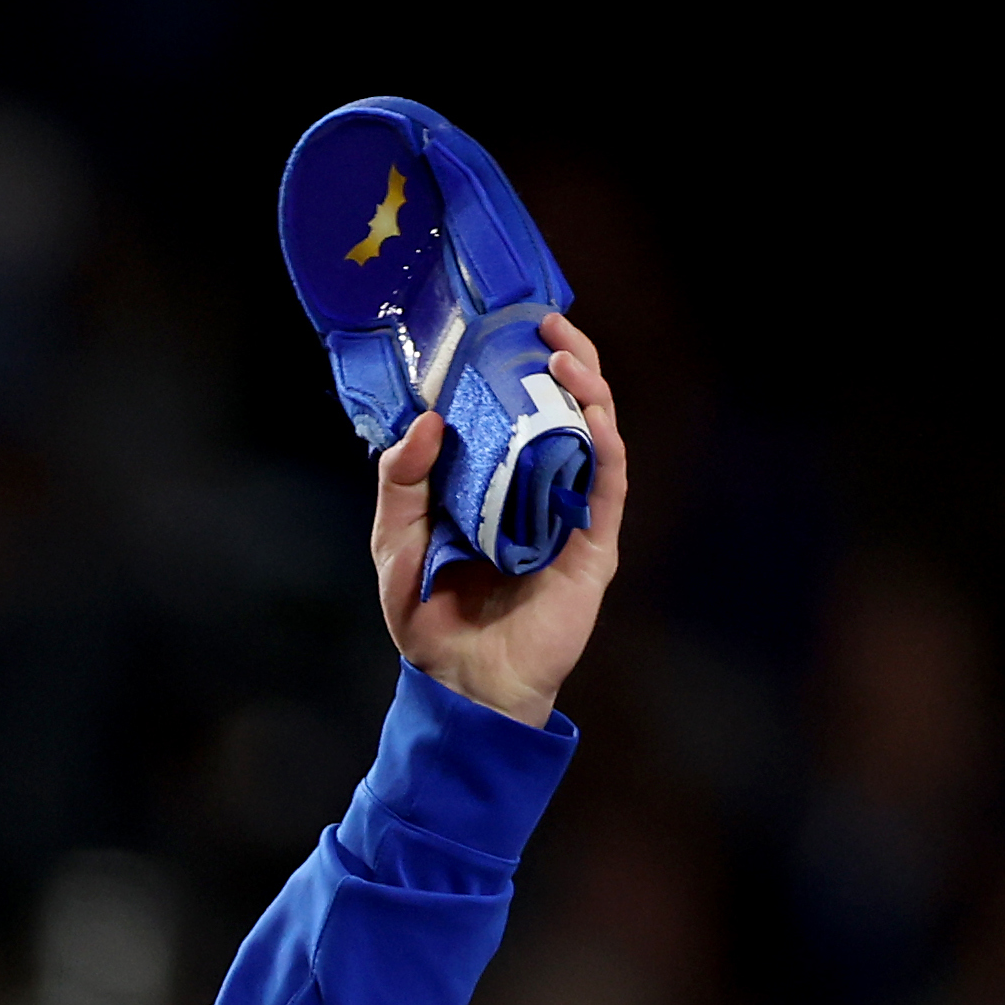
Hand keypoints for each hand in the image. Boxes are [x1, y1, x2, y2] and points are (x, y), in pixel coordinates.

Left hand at [376, 313, 625, 727]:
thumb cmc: (428, 618)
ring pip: (595, 435)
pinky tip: (590, 410)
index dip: (516, 366)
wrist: (462, 683)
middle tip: (547, 322)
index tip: (504, 325)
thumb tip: (428, 422)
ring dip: (588, 388)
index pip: (515, 412)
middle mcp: (538, 491)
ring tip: (564, 353)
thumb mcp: (397, 542)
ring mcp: (570, 516)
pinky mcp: (594, 546)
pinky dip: (604, 441)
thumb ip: (403, 483)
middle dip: (565, 359)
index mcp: (494, 485)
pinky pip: (608, 483)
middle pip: (564, 410)